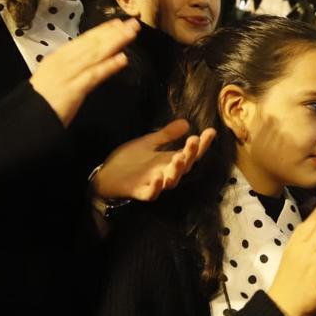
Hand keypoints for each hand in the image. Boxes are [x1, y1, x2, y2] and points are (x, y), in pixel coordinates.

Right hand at [30, 18, 138, 125]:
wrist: (25, 118)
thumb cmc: (39, 100)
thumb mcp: (52, 77)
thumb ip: (68, 67)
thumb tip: (86, 59)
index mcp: (57, 58)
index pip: (83, 40)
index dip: (101, 30)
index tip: (116, 23)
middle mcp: (63, 62)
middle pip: (92, 44)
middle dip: (113, 32)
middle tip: (132, 23)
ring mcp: (68, 75)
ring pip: (95, 55)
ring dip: (115, 42)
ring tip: (131, 34)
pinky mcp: (73, 90)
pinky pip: (94, 75)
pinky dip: (109, 66)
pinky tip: (122, 59)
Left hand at [93, 120, 214, 200]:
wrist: (105, 176)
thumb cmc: (128, 160)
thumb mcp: (148, 143)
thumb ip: (166, 135)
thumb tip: (186, 122)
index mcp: (169, 160)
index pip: (190, 153)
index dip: (202, 144)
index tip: (211, 131)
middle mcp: (165, 173)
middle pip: (185, 166)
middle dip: (191, 154)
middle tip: (194, 140)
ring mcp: (153, 183)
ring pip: (171, 181)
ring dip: (177, 170)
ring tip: (180, 157)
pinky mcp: (139, 191)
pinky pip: (150, 193)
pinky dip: (155, 188)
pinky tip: (158, 178)